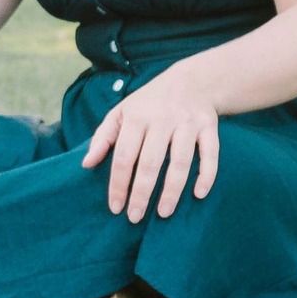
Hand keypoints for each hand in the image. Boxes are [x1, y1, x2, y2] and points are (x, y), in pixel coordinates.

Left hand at [81, 69, 218, 221]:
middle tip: (135, 217)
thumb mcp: (121, 113)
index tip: (115, 207)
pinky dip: (206, 175)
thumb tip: (86, 164)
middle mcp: (162, 119)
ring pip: (180, 161)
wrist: (190, 81)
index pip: (124, 156)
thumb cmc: (148, 103)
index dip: (118, 183)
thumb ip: (103, 137)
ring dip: (172, 190)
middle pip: (150, 162)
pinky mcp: (208, 127)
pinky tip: (198, 194)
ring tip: (163, 213)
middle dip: (141, 192)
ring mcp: (187, 123)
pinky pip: (210, 154)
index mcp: (137, 117)